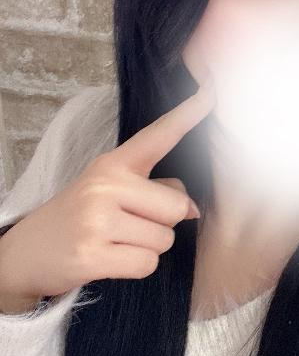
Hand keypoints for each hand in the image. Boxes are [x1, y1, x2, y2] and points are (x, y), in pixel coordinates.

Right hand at [0, 77, 215, 304]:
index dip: (189, 113)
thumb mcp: (109, 192)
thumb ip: (153, 191)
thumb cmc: (80, 218)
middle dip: (164, 224)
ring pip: (164, 239)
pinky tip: (111, 259)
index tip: (214, 88)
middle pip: (176, 207)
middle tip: (130, 226)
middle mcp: (105, 184)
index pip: (159, 135)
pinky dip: (136, 267)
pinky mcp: (92, 254)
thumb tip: (194, 209)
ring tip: (117, 242)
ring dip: (148, 248)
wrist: (27, 252)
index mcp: (113, 163)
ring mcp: (96, 218)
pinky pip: (146, 264)